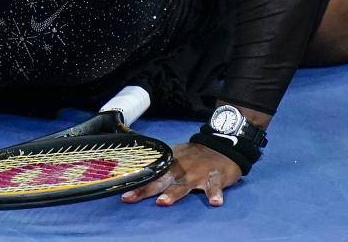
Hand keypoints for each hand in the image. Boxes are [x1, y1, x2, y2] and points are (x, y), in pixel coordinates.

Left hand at [120, 142, 241, 206]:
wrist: (222, 144)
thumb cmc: (196, 155)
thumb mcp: (176, 156)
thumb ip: (162, 167)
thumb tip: (141, 175)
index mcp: (171, 164)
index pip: (151, 175)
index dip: (138, 184)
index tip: (124, 193)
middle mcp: (181, 169)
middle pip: (161, 181)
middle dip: (146, 190)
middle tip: (132, 198)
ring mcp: (198, 173)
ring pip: (184, 184)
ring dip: (173, 193)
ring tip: (163, 202)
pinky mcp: (215, 177)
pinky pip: (214, 186)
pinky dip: (215, 194)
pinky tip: (214, 202)